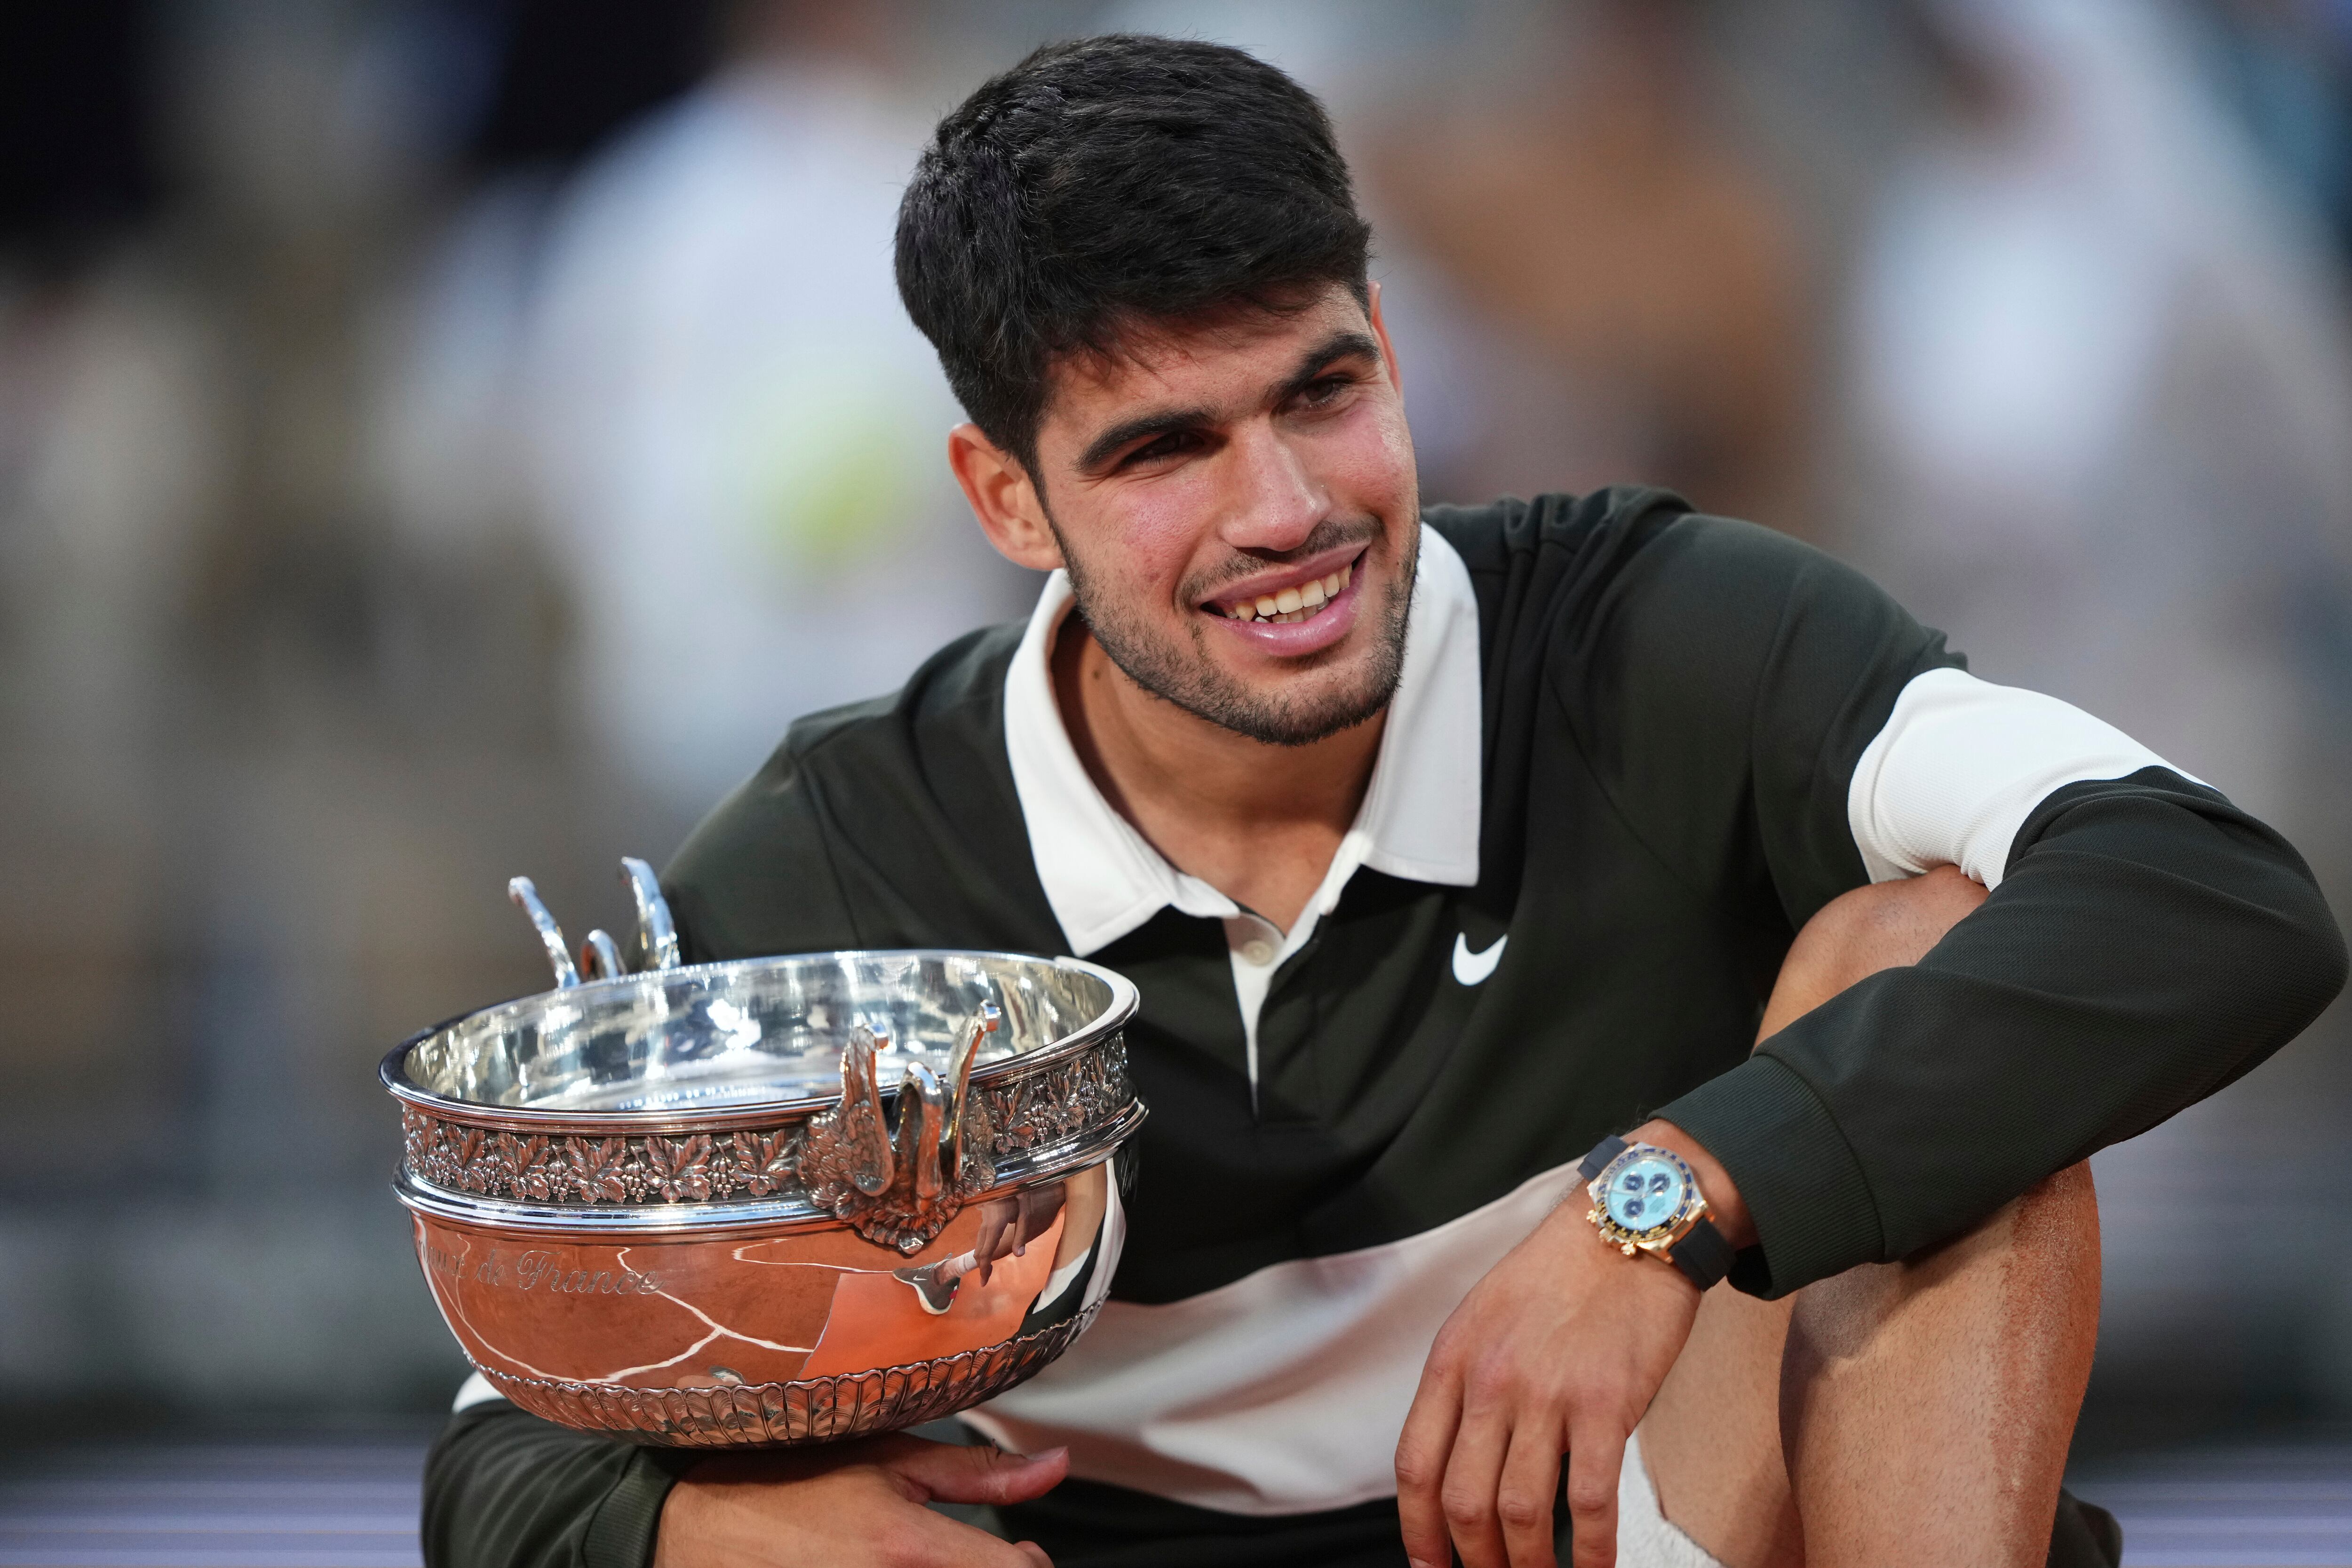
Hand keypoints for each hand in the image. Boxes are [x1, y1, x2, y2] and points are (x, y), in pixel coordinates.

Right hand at [652, 1432, 1066, 1566]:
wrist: (702, 1526)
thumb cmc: (792, 1483)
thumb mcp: (887, 1461)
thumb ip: (975, 1471)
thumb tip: (1053, 1466)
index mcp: (908, 1546)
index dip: (1029, 1563)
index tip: (1021, 1552)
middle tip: (978, 1557)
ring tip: (926, 1556)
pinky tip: (896, 1566)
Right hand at [969, 1184, 1068, 1285]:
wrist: (1008, 1170)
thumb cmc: (1021, 1189)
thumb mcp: (1026, 1212)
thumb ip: (1022, 1234)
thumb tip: (1019, 1255)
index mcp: (995, 1223)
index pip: (986, 1252)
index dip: (984, 1269)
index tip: (983, 1283)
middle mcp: (986, 1220)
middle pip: (980, 1248)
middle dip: (982, 1264)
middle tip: (985, 1278)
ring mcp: (983, 1214)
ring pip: (979, 1239)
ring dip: (982, 1253)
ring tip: (986, 1266)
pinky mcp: (985, 1210)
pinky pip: (981, 1231)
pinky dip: (983, 1243)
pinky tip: (988, 1245)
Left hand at [1395, 1189, 1700, 1567]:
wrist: (1627, 1228)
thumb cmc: (1560, 1274)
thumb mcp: (1485, 1316)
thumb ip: (1466, 1383)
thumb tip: (1459, 1458)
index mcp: (1453, 1359)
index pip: (1416, 1466)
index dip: (1418, 1531)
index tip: (1429, 1565)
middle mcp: (1491, 1381)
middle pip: (1463, 1502)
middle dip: (1474, 1561)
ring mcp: (1547, 1395)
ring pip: (1520, 1512)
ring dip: (1526, 1566)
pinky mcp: (1607, 1406)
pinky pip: (1590, 1502)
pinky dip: (1592, 1553)